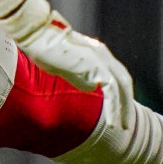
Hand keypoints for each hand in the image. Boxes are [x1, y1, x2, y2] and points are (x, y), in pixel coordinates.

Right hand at [17, 14, 136, 129]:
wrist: (37, 37)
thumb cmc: (43, 48)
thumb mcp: (65, 65)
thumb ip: (80, 75)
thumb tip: (91, 86)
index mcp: (96, 52)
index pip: (114, 76)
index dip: (118, 94)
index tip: (116, 112)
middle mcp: (103, 54)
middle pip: (122, 82)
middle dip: (125, 104)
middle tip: (125, 123)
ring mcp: (102, 59)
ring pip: (121, 88)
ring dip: (123, 109)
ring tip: (122, 126)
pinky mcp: (96, 66)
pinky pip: (112, 91)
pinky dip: (114, 108)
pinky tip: (113, 122)